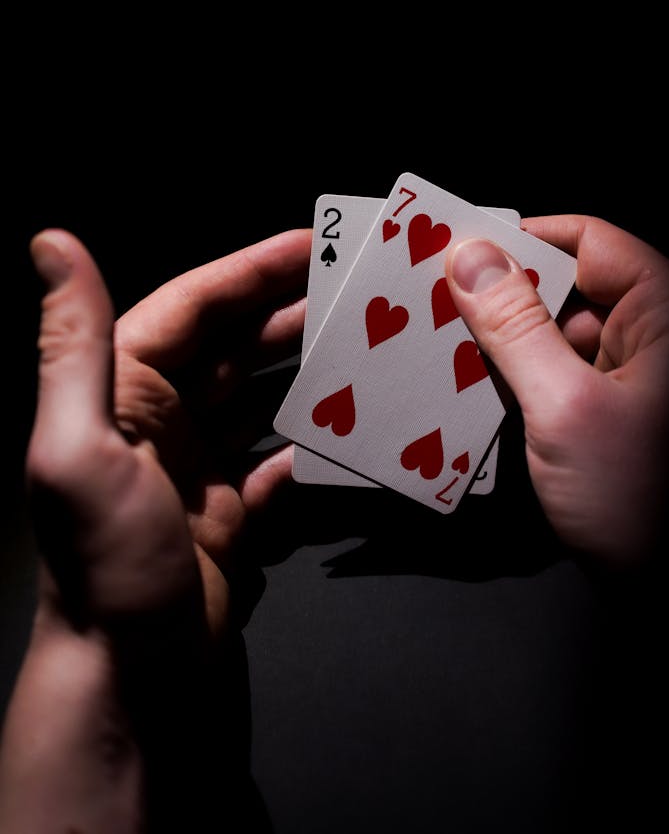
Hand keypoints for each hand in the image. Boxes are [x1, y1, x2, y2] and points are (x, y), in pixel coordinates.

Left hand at [0, 227, 310, 831]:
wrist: (136, 679)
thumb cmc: (106, 564)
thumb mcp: (79, 450)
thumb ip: (73, 345)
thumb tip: (51, 243)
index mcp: (122, 392)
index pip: (192, 308)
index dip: (250, 270)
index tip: (311, 245)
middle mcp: (160, 421)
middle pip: (233, 345)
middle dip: (289, 311)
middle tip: (354, 287)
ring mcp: (200, 467)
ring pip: (260, 396)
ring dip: (307, 368)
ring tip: (364, 342)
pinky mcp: (232, 512)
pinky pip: (280, 458)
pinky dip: (313, 439)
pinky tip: (351, 424)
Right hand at [445, 216, 668, 564]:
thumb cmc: (641, 504)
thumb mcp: (564, 407)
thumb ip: (515, 329)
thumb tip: (473, 258)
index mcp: (666, 315)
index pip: (589, 241)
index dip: (523, 239)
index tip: (461, 249)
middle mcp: (654, 336)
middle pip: (568, 286)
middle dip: (503, 296)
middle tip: (437, 301)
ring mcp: (633, 376)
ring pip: (555, 332)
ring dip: (503, 342)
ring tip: (442, 345)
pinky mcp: (610, 411)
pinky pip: (556, 373)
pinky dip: (516, 378)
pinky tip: (471, 389)